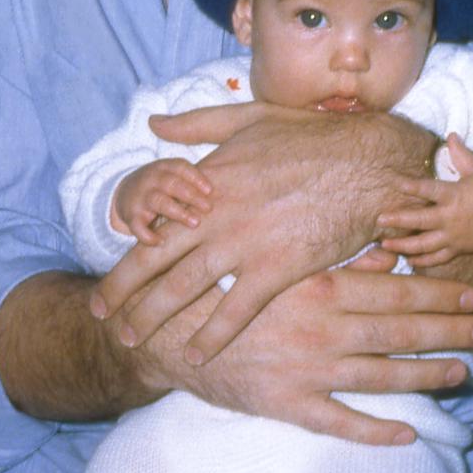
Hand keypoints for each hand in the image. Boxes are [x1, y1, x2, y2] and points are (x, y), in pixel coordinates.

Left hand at [91, 102, 431, 368]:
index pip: (153, 226)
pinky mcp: (277, 268)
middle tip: (103, 319)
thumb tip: (153, 124)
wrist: (370, 161)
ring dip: (153, 317)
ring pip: (184, 287)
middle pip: (155, 261)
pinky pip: (236, 310)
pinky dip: (212, 335)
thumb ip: (196, 124)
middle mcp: (216, 215)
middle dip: (124, 294)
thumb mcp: (248, 117)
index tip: (107, 281)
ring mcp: (244, 243)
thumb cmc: (313, 136)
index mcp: (207, 183)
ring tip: (131, 339)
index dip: (125, 258)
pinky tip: (195, 354)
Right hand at [111, 158, 213, 243]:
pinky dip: (148, 235)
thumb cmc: (162, 187)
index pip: (181, 167)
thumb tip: (227, 194)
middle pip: (171, 183)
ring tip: (195, 223)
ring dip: (177, 212)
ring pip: (158, 201)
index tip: (211, 191)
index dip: (196, 178)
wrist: (125, 193)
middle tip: (208, 208)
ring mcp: (140, 197)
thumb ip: (193, 183)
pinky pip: (138, 226)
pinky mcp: (131, 215)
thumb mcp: (174, 177)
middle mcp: (151, 179)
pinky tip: (161, 242)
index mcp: (164, 167)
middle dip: (191, 195)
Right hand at [134, 255, 472, 444]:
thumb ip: (332, 259)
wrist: (164, 333)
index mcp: (317, 288)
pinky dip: (376, 430)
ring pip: (380, 375)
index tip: (471, 295)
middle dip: (448, 331)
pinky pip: (339, 421)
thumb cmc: (222, 288)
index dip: (437, 294)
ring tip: (463, 373)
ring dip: (427, 375)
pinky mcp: (286, 404)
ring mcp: (304, 370)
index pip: (392, 290)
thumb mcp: (276, 261)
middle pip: (398, 331)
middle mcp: (318, 329)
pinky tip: (409, 432)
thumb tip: (386, 250)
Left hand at [378, 134, 472, 266]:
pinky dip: (422, 261)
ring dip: (403, 245)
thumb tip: (451, 134)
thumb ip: (462, 155)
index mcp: (454, 196)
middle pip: (420, 220)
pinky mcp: (458, 249)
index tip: (394, 182)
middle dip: (398, 220)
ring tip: (385, 244)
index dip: (411, 186)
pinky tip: (408, 260)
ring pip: (424, 244)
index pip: (428, 190)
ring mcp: (453, 236)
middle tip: (379, 219)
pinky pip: (437, 258)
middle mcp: (450, 218)